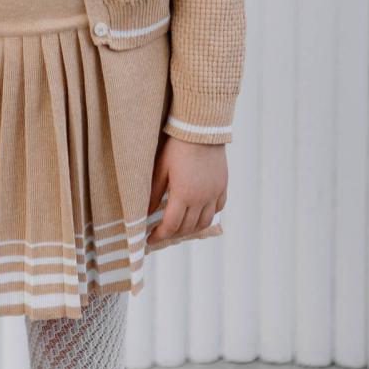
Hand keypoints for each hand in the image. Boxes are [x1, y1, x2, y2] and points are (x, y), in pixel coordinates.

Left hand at [146, 131, 227, 246]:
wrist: (201, 129)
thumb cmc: (177, 146)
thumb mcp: (160, 168)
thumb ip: (154, 193)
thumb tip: (146, 213)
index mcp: (183, 194)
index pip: (171, 225)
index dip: (159, 236)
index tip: (150, 239)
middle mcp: (201, 198)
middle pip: (188, 227)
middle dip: (173, 234)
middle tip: (162, 233)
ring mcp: (214, 193)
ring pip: (205, 222)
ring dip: (191, 229)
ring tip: (180, 227)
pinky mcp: (223, 186)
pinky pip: (217, 208)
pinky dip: (208, 215)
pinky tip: (199, 213)